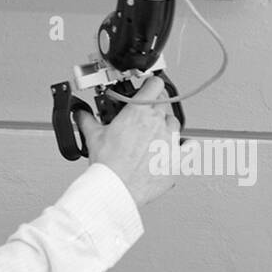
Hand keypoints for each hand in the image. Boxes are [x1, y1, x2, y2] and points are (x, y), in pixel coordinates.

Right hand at [77, 74, 178, 208]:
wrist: (116, 187)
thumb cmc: (108, 165)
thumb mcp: (92, 136)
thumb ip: (87, 120)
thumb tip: (80, 114)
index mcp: (139, 112)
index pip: (155, 85)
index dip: (151, 84)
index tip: (147, 88)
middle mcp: (157, 123)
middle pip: (164, 104)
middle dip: (154, 106)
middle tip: (143, 115)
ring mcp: (169, 141)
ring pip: (174, 123)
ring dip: (166, 125)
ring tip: (154, 133)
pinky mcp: (176, 160)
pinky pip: (191, 146)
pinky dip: (187, 144)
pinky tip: (181, 145)